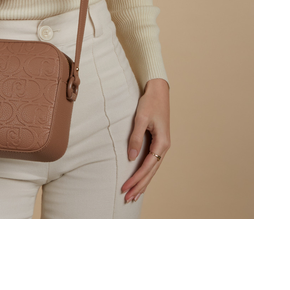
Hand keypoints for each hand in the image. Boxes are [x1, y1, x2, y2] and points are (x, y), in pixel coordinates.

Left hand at [121, 78, 170, 203]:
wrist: (158, 91)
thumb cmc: (150, 103)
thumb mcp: (140, 119)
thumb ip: (136, 138)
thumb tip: (131, 157)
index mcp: (162, 142)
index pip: (148, 166)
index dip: (136, 178)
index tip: (125, 187)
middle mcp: (164, 147)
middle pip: (151, 172)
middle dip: (140, 186)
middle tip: (127, 199)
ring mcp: (162, 145)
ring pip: (152, 169)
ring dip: (143, 182)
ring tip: (133, 195)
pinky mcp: (157, 142)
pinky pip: (151, 162)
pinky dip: (145, 173)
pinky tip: (140, 180)